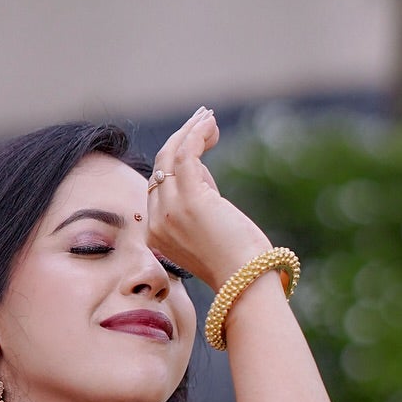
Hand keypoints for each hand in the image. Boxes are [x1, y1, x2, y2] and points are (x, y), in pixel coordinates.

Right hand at [146, 106, 270, 291]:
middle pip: (160, 167)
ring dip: (190, 132)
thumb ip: (198, 206)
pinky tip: (209, 124)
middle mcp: (156, 222)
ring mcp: (170, 210)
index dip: (178, 162)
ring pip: (170, 156)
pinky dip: (196, 134)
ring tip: (209, 119)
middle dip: (182, 140)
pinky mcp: (190, 198)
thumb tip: (202, 172)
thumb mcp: (208, 233)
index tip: (199, 144)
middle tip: (203, 122)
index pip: (159, 186)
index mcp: (156, 234)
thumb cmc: (237, 265)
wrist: (245, 282)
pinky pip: (186, 154)